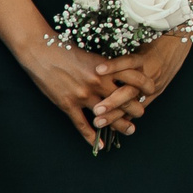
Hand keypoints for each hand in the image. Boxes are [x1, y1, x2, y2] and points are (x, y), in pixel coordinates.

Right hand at [16, 35, 139, 147]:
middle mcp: (98, 82)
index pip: (135, 78)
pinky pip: (82, 125)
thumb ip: (106, 65)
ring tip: (130, 130)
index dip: (146, 85)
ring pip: (108, 116)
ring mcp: (83, 95)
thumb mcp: (92, 54)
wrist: (41, 52)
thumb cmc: (66, 48)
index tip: (152, 90)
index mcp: (106, 67)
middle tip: (142, 113)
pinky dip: (91, 137)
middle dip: (137, 109)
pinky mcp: (67, 104)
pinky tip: (98, 144)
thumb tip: (122, 72)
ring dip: (120, 125)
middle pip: (125, 100)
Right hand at [96, 28, 192, 129]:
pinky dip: (114, 66)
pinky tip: (101, 70)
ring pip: (128, 90)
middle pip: (129, 104)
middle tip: (97, 122)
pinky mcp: (145, 56)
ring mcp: (148, 73)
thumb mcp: (157, 79)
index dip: (116, 119)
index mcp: (152, 92)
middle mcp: (150, 86)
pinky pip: (128, 62)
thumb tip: (123, 104)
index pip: (132, 109)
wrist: (181, 36)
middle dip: (112, 115)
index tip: (100, 126)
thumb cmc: (167, 58)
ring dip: (112, 100)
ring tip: (97, 108)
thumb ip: (140, 92)